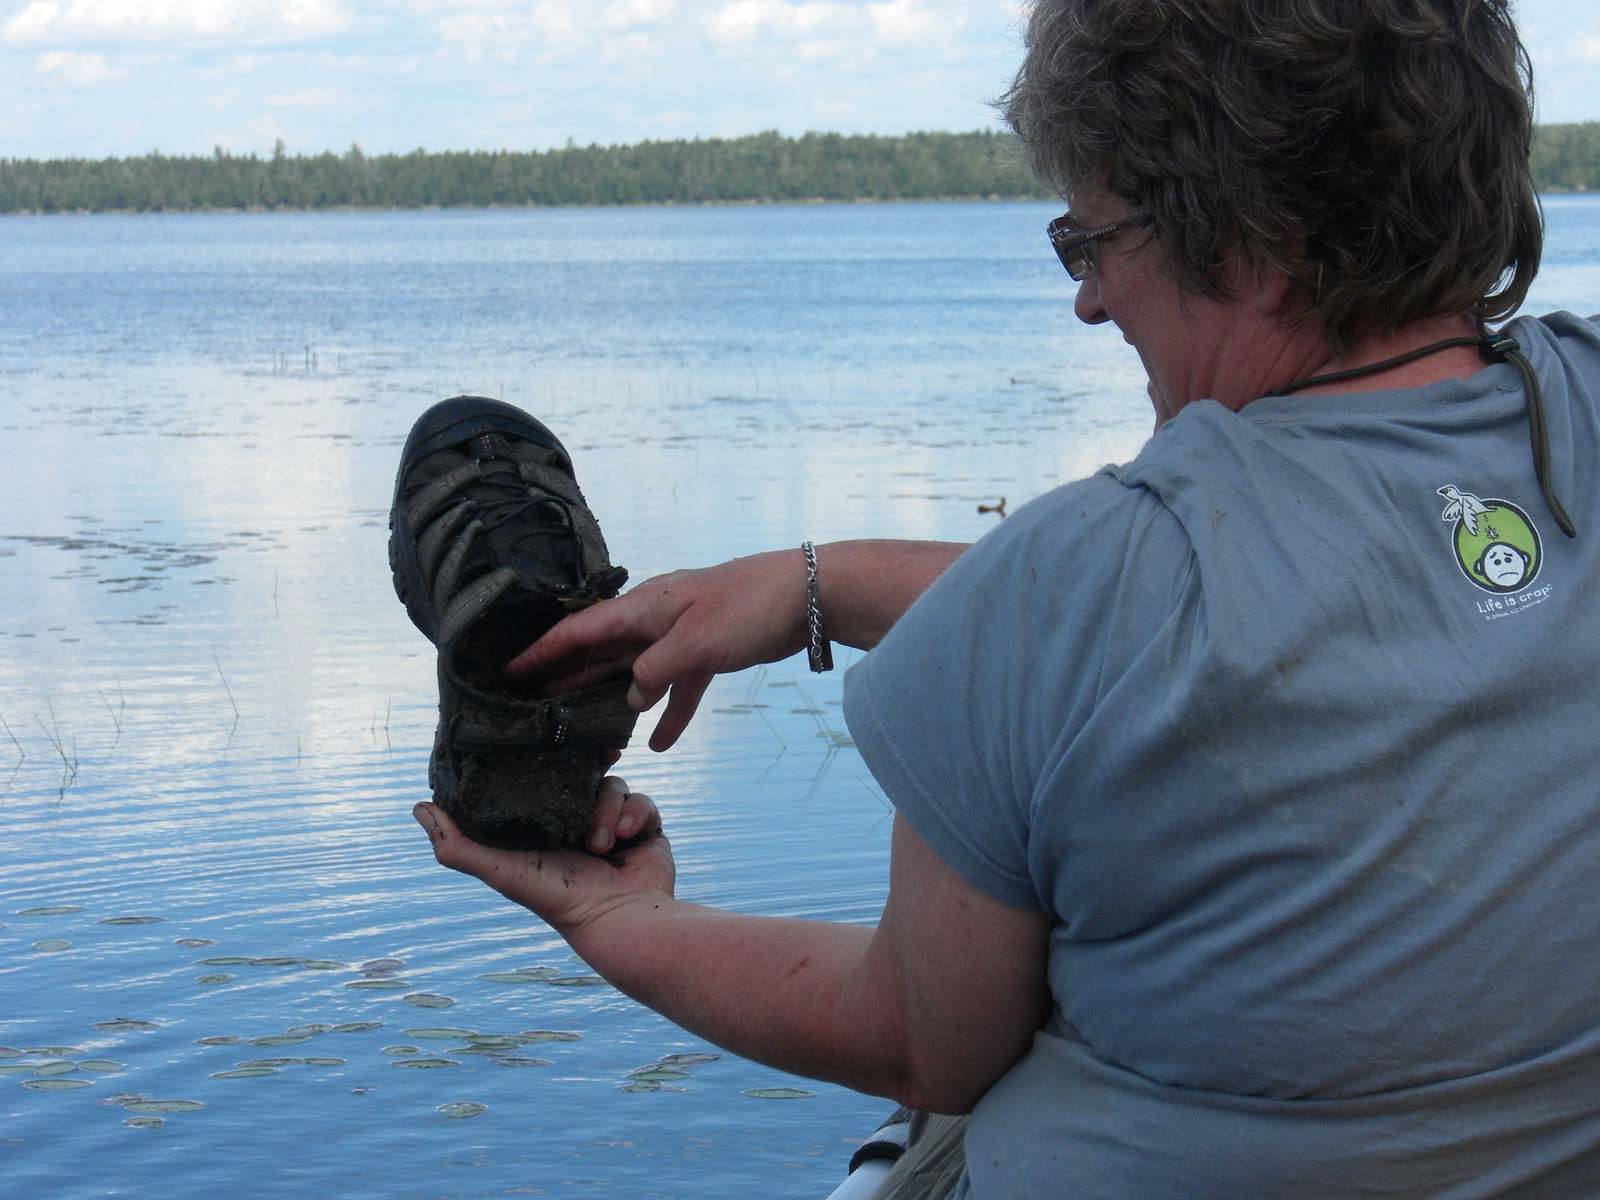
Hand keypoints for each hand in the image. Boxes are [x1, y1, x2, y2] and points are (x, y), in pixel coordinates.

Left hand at [414, 777, 673, 938]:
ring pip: (614, 786)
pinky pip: (643, 801)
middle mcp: (577, 821)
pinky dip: (636, 814)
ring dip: (609, 809)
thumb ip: (456, 844)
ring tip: (601, 842)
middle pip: (585, 772)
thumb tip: (418, 807)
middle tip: (598, 761)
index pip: (546, 778)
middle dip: (591, 767)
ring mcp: (613, 824)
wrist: (615, 919)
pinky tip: (627, 837)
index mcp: (544, 825)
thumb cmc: (552, 897)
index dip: (550, 759)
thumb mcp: (498, 870)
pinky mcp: (644, 829)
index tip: (554, 744)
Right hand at [508, 552, 808, 750]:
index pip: (579, 630)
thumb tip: (628, 698)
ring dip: (611, 696)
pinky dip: (668, 713)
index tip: (510, 671)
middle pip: (600, 650)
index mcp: (643, 607)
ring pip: (635, 670)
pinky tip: (658, 743)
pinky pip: (678, 687)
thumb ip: (655, 671)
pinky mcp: (708, 652)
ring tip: (581, 723)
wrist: (807, 595)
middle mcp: (655, 619)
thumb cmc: (750, 606)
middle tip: (531, 700)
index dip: (542, 651)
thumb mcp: (696, 642)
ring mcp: (680, 635)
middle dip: (566, 674)